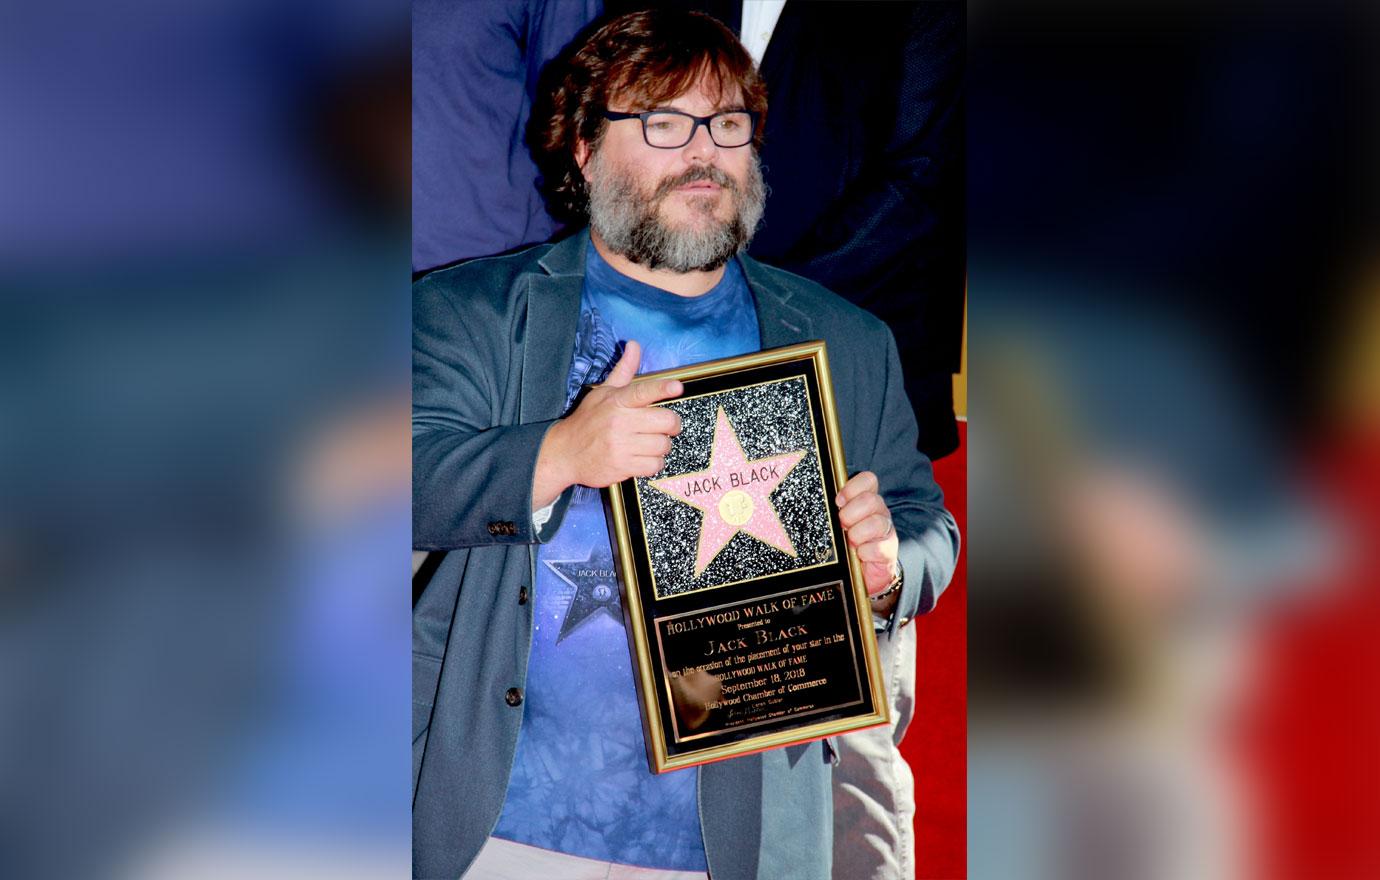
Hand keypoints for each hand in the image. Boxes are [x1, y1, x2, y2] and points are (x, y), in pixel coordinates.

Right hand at [533, 341, 681, 507]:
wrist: (564, 453)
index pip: (643, 391)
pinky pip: (655, 465)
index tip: (676, 387)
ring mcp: (621, 445)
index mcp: (617, 401)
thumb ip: (624, 370)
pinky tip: (643, 458)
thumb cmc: (587, 421)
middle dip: (672, 424)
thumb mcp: (603, 392)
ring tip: (649, 443)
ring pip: (663, 445)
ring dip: (661, 446)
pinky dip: (654, 464)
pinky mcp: (623, 466)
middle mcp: (620, 421)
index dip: (662, 389)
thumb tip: (634, 345)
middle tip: (665, 426)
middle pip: (666, 420)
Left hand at [836, 471, 899, 596]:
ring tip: (851, 543)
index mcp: (866, 501)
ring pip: (876, 523)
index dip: (852, 488)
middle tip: (842, 526)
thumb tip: (818, 497)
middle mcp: (879, 512)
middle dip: (850, 514)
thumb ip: (834, 510)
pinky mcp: (889, 550)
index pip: (868, 480)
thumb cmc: (845, 545)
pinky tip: (860, 556)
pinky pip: (877, 547)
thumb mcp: (838, 524)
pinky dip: (864, 553)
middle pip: (871, 500)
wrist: (861, 574)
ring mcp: (886, 530)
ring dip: (857, 534)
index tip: (838, 502)